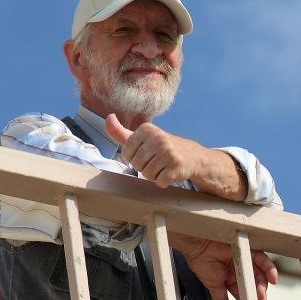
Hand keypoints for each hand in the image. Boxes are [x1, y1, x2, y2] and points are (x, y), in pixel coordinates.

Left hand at [106, 115, 241, 196]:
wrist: (192, 156)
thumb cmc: (162, 148)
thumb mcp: (142, 138)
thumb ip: (121, 132)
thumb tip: (108, 117)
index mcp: (147, 129)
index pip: (127, 153)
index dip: (135, 158)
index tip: (147, 153)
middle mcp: (158, 138)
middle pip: (136, 165)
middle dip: (145, 168)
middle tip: (157, 162)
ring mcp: (168, 152)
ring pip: (147, 175)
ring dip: (154, 175)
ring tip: (163, 167)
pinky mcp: (177, 166)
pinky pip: (160, 182)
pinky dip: (164, 182)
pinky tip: (171, 173)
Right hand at [168, 233, 278, 299]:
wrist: (198, 245)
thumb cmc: (202, 261)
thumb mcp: (212, 285)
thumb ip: (219, 299)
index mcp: (231, 278)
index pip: (244, 290)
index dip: (250, 298)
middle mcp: (240, 268)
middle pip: (254, 282)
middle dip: (259, 293)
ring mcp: (245, 259)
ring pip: (259, 272)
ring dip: (263, 284)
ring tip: (263, 293)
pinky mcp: (249, 249)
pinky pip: (262, 259)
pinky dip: (269, 268)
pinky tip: (272, 278)